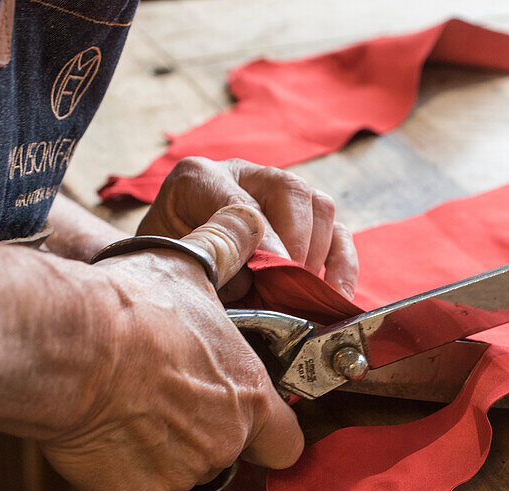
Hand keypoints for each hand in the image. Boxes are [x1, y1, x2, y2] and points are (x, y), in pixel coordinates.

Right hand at [38, 204, 304, 490]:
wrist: (71, 345)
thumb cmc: (135, 307)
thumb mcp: (190, 267)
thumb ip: (227, 248)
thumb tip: (246, 216)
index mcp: (249, 396)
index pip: (287, 441)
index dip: (272, 432)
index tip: (252, 419)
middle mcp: (224, 442)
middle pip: (227, 452)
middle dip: (205, 432)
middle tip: (167, 396)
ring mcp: (180, 472)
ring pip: (180, 469)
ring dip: (163, 448)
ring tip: (129, 404)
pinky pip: (135, 488)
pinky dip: (121, 468)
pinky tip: (103, 428)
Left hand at [139, 157, 358, 298]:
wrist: (167, 271)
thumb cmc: (166, 269)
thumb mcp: (171, 265)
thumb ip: (209, 264)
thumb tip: (256, 279)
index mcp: (198, 179)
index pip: (239, 199)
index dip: (262, 235)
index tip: (275, 267)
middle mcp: (243, 176)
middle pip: (290, 190)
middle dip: (295, 242)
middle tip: (290, 285)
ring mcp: (278, 196)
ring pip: (319, 207)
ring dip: (317, 254)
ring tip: (300, 293)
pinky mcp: (305, 222)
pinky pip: (338, 234)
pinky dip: (342, 266)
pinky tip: (334, 296)